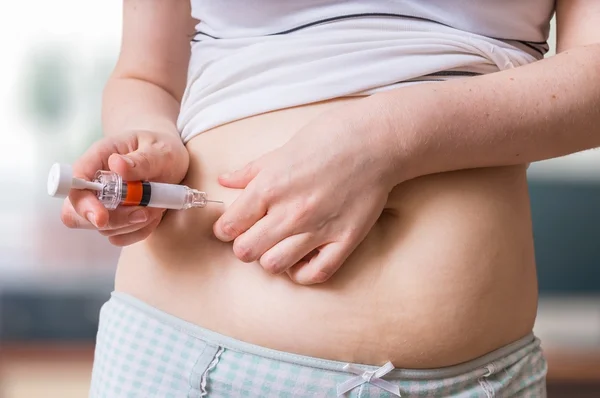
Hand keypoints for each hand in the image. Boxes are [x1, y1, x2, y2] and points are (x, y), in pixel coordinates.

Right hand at [60, 130, 188, 245]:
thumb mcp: (161, 151)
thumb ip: (142, 160)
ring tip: (157, 206)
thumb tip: (117, 164)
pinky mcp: (116, 219)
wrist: (172, 161)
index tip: (101, 217)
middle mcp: (94, 182)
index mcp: (98, 158)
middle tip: (143, 213)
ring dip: (132, 224)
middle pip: (77, 214)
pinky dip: (139, 231)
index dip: (82, 203)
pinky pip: (120, 236)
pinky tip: (154, 215)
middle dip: (112, 221)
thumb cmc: (163, 150)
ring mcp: (102, 203)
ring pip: (103, 228)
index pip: (75, 184)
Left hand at [213, 101, 397, 283]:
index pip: (229, 226)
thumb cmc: (330, 137)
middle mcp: (290, 213)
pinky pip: (315, 274)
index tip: (231, 226)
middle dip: (244, 245)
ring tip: (278, 246)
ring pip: (274, 266)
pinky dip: (303, 271)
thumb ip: (251, 170)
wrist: (377, 140)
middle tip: (254, 235)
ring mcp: (318, 230)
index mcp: (270, 187)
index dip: (225, 229)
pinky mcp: (345, 240)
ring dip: (271, 258)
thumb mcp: (283, 149)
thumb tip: (225, 181)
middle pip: (246, 251)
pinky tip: (302, 258)